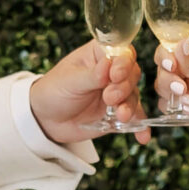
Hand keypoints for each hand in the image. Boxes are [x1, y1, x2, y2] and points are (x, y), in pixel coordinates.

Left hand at [28, 39, 151, 145]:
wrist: (45, 119)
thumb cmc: (53, 91)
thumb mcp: (69, 81)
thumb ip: (91, 75)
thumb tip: (109, 65)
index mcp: (100, 54)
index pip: (121, 52)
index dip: (123, 63)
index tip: (115, 75)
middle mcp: (112, 71)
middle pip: (132, 73)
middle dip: (124, 87)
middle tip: (109, 98)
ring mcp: (117, 92)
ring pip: (134, 95)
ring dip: (130, 106)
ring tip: (120, 116)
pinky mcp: (118, 112)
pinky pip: (134, 118)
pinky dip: (140, 127)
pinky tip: (143, 137)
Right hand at [156, 42, 188, 150]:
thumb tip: (177, 44)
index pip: (172, 49)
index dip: (166, 56)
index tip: (171, 66)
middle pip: (164, 69)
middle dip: (168, 78)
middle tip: (181, 88)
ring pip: (164, 88)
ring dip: (171, 94)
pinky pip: (171, 107)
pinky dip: (177, 108)